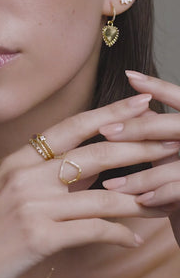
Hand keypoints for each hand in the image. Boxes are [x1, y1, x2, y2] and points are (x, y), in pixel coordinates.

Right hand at [0, 92, 179, 277]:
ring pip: (102, 195)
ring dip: (138, 199)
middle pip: (94, 154)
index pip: (70, 128)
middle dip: (138, 147)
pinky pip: (93, 231)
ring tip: (162, 200)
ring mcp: (32, 206)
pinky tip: (130, 239)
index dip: (108, 114)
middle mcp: (24, 176)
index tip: (138, 105)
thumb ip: (34, 176)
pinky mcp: (39, 238)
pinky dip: (117, 234)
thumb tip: (75, 171)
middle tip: (169, 142)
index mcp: (15, 160)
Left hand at [100, 71, 179, 243]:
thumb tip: (132, 105)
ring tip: (111, 185)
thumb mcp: (168, 158)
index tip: (129, 75)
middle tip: (106, 131)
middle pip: (176, 126)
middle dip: (140, 129)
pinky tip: (139, 203)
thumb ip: (155, 132)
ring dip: (142, 175)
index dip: (159, 87)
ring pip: (175, 163)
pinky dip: (159, 196)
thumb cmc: (177, 193)